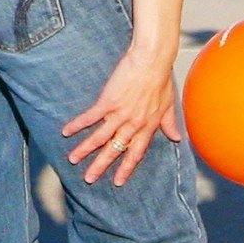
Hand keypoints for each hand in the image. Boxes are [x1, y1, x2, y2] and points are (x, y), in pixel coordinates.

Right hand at [62, 39, 182, 184]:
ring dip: (85, 149)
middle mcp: (133, 124)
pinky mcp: (109, 101)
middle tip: (89, 179)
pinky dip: (78, 125)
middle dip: (101, 165)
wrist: (152, 60)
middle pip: (114, 150)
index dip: (126, 168)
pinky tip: (66, 131)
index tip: (118, 182)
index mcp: (147, 126)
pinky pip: (91, 117)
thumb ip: (169, 123)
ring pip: (100, 137)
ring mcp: (120, 113)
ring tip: (72, 159)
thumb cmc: (161, 79)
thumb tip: (176, 138)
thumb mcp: (168, 104)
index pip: (136, 153)